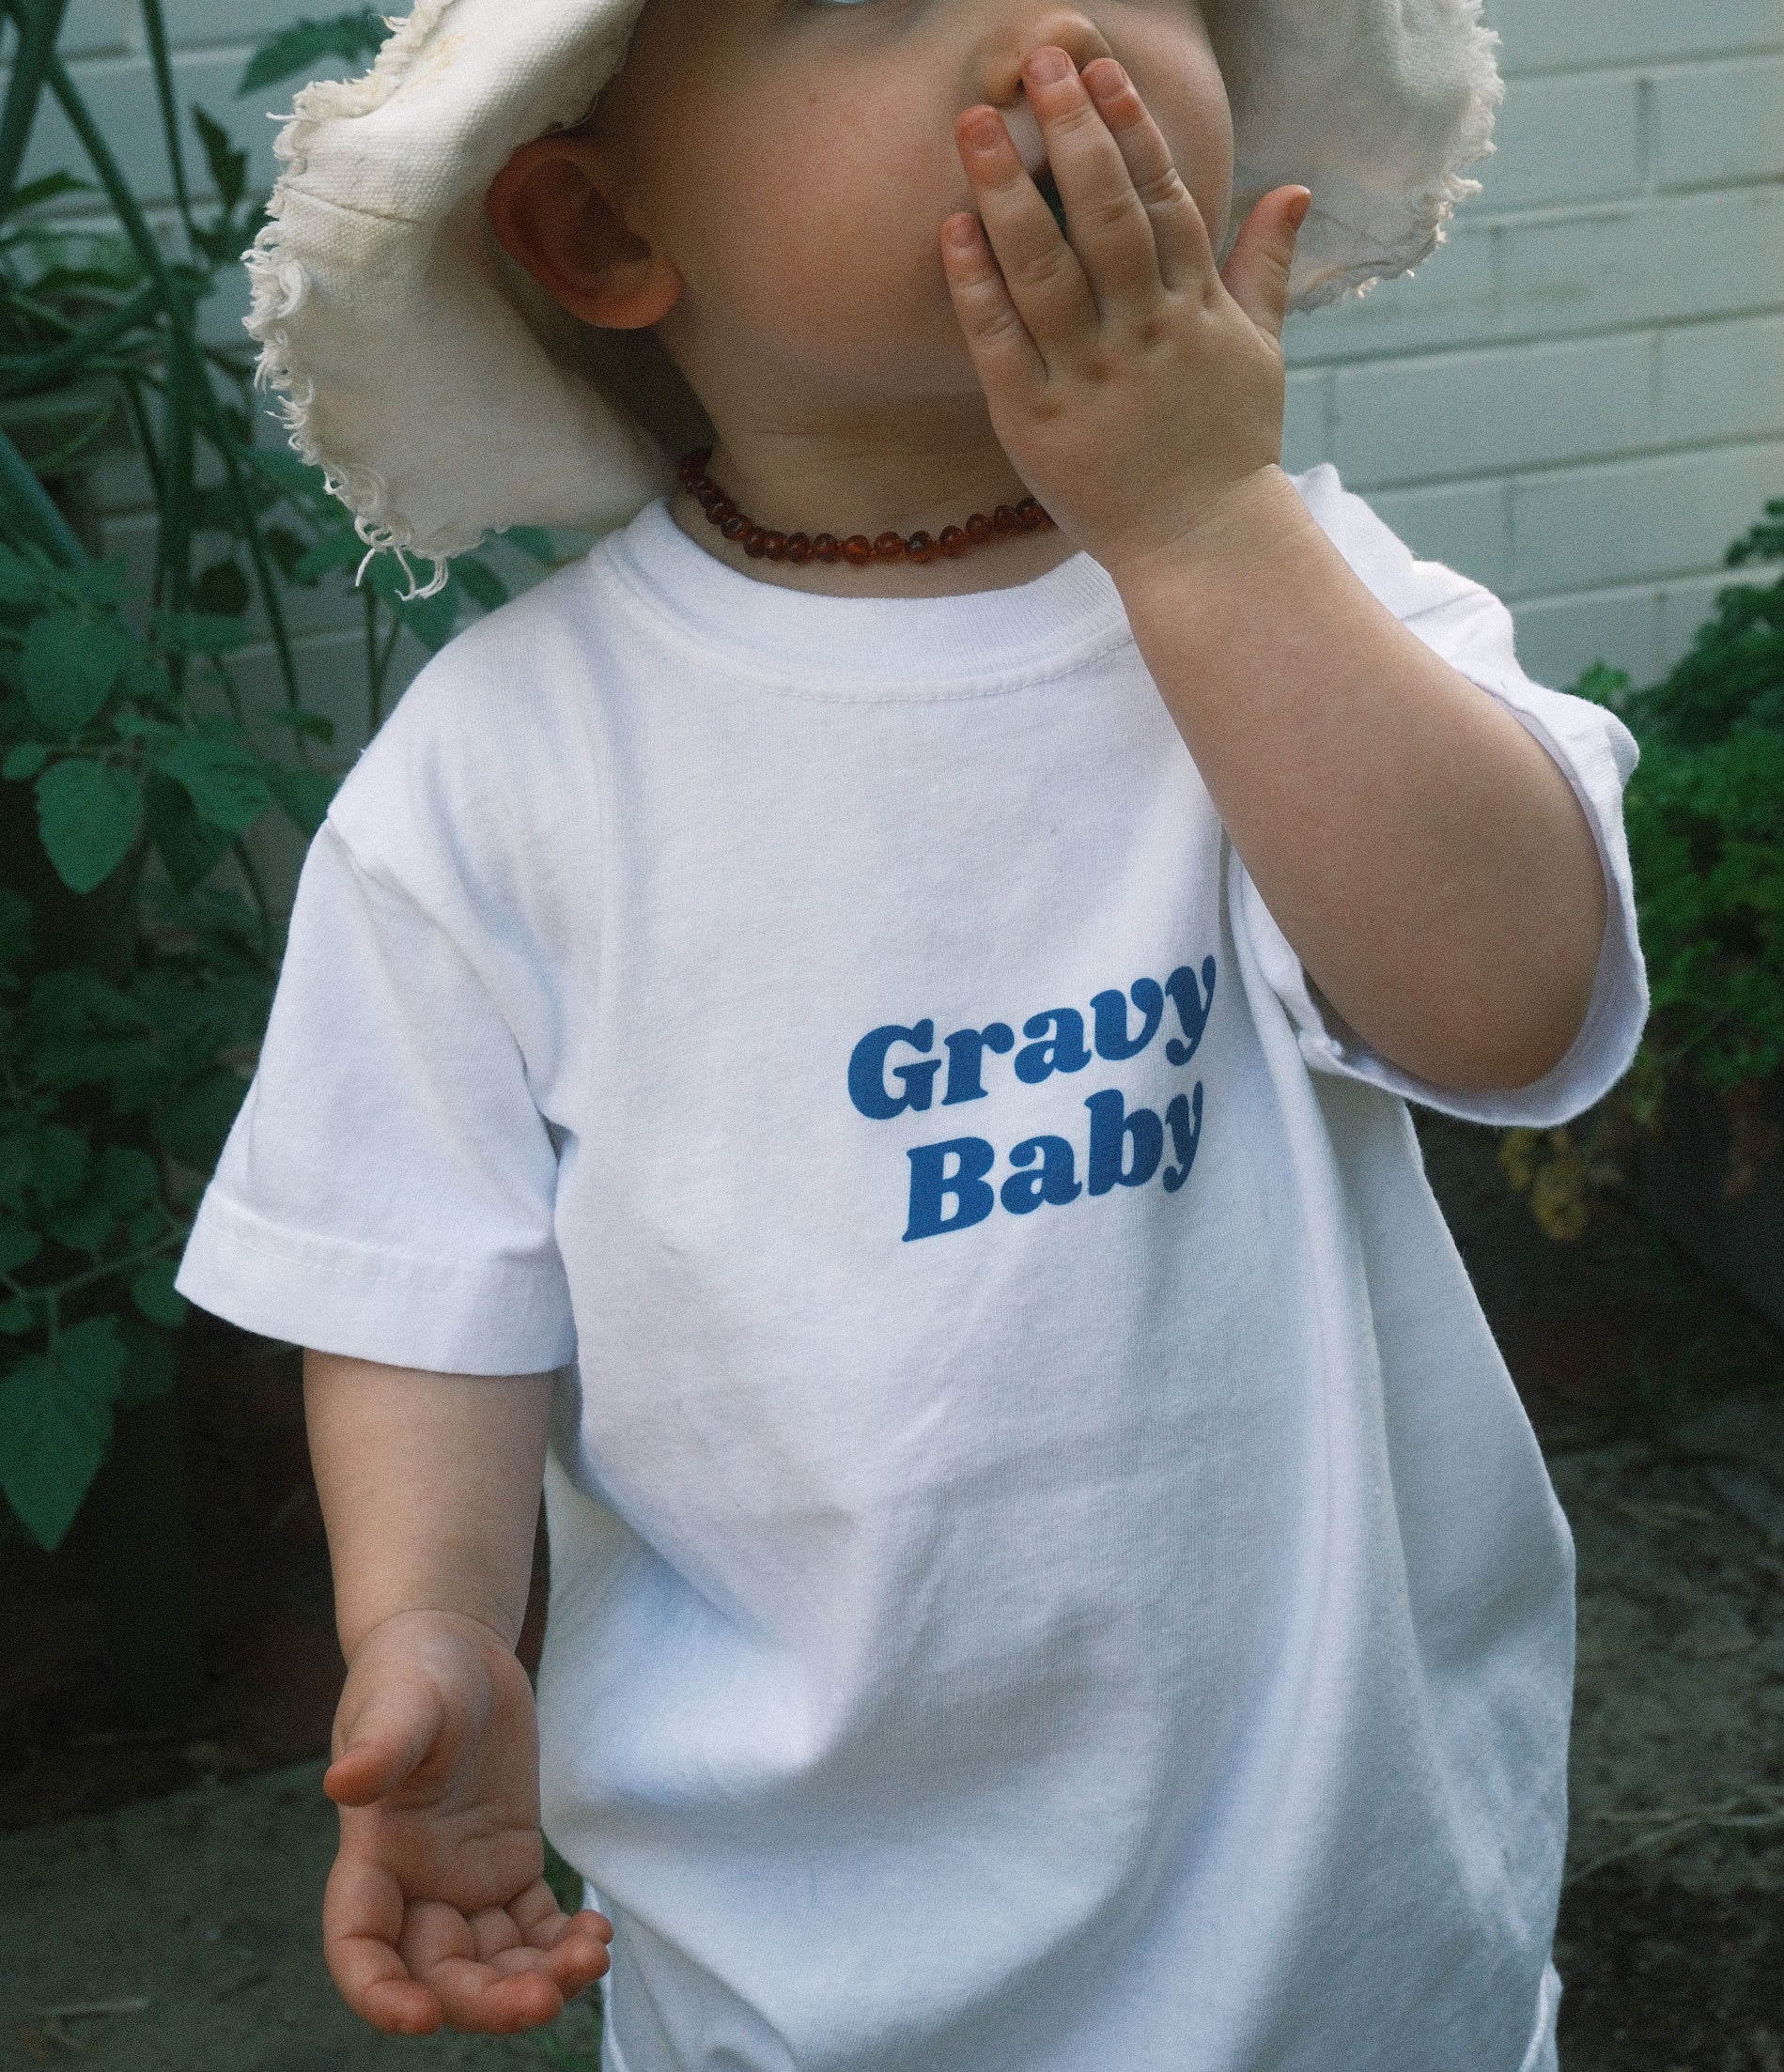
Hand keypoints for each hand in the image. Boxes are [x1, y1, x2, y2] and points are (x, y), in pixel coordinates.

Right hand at [319, 1609, 611, 2034]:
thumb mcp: (399, 1700)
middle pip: (441, 1973)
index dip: (378, 1993)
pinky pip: (533, 1927)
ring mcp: (462, 1882)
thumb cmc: (412, 1672)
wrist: (455, 1649)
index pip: (359, 1944)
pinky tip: (596, 1937)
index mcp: (372, 1855)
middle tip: (546, 1999)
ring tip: (591, 1959)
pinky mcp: (508, 1866)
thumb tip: (343, 1782)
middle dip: (487, 2000)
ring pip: (493, 1962)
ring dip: (537, 1979)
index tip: (421, 2020)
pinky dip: (562, 1944)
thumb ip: (381, 1745)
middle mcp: (413, 1885)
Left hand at [941, 47, 1310, 582]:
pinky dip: (978, 287)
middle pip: (1104, 215)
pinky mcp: (1040, 423)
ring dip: (1007, 192)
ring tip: (973, 126)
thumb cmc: (1227, 448)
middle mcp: (1144, 333)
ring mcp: (1091, 378)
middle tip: (1038, 62)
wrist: (1203, 547)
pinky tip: (953, 230)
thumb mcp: (1261, 352)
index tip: (1102, 71)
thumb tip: (1296, 189)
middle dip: (1071, 132)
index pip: (1164, 198)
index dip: (1131, 129)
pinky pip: (1003, 344)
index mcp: (1196, 308)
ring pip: (1046, 269)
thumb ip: (1266, 267)